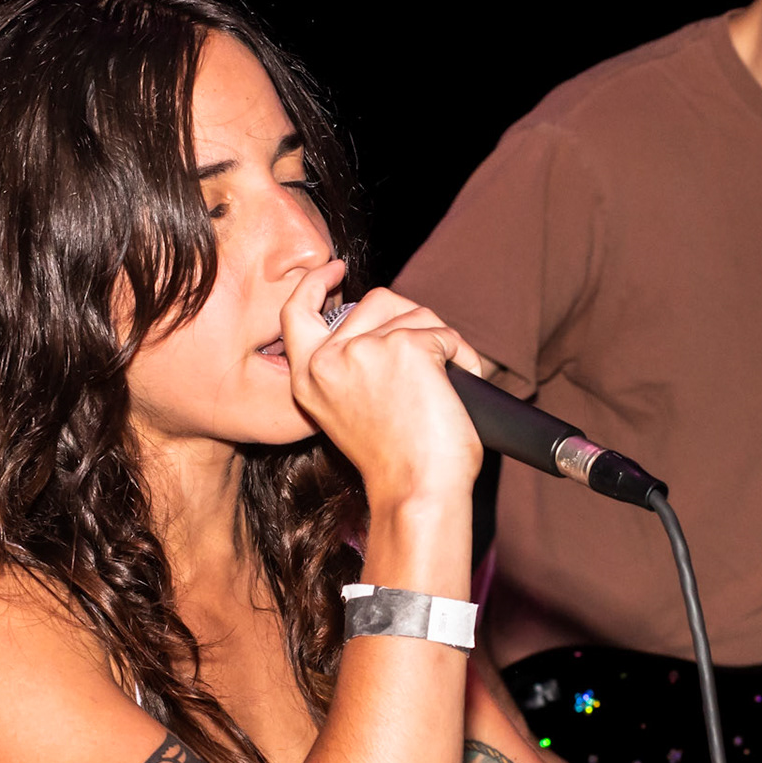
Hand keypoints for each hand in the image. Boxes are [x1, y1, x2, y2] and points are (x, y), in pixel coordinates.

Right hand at [279, 266, 484, 506]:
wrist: (417, 492)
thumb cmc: (395, 464)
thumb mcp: (349, 411)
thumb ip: (350, 368)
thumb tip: (381, 329)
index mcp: (308, 379)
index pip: (296, 313)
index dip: (314, 285)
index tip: (332, 270)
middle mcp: (330, 359)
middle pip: (375, 302)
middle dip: (408, 320)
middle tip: (428, 357)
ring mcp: (369, 348)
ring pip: (416, 314)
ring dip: (440, 340)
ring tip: (445, 383)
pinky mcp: (410, 347)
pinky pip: (448, 335)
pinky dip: (465, 358)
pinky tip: (461, 385)